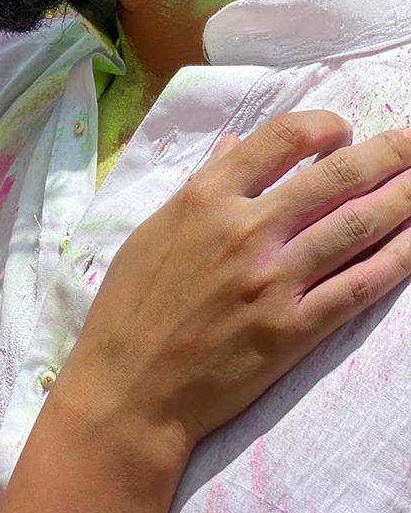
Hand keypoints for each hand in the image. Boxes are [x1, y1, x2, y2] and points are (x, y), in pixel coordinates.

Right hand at [58, 111, 410, 462]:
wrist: (131, 386)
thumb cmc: (130, 306)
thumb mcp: (154, 230)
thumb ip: (201, 185)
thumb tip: (237, 145)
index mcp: (206, 198)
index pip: (281, 140)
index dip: (322, 126)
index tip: (340, 131)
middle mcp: (246, 231)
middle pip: (334, 178)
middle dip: (386, 154)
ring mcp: (274, 281)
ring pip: (356, 227)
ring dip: (403, 200)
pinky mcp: (293, 330)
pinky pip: (358, 287)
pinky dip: (396, 262)